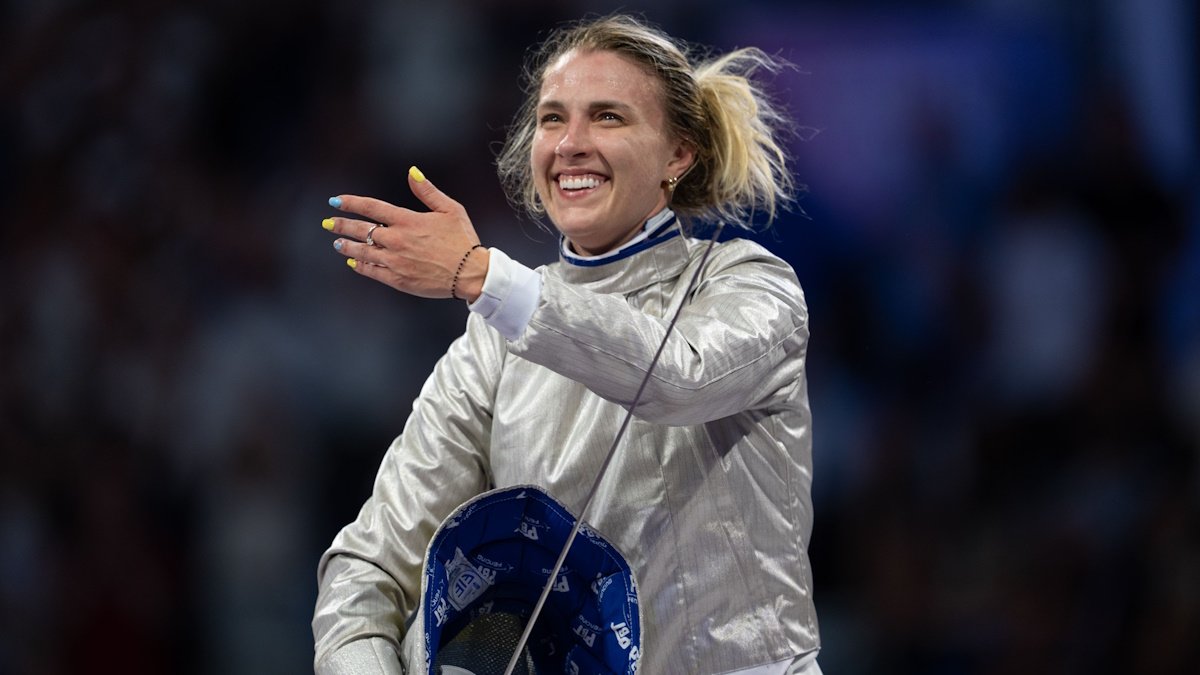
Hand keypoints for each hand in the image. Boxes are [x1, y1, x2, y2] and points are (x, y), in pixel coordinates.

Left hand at [323, 166, 489, 300]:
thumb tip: (412, 172)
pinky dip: (360, 265)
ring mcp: (395, 261)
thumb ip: (427, 191)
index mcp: (407, 220)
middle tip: (328, 223)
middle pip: (360, 230)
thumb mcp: (450, 209)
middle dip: (341, 225)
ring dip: (346, 246)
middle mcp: (396, 240)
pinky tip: (353, 262)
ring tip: (337, 243)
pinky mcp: (397, 279)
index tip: (335, 201)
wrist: (470, 274)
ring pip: (362, 252)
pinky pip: (372, 271)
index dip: (350, 203)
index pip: (371, 207)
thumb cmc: (463, 241)